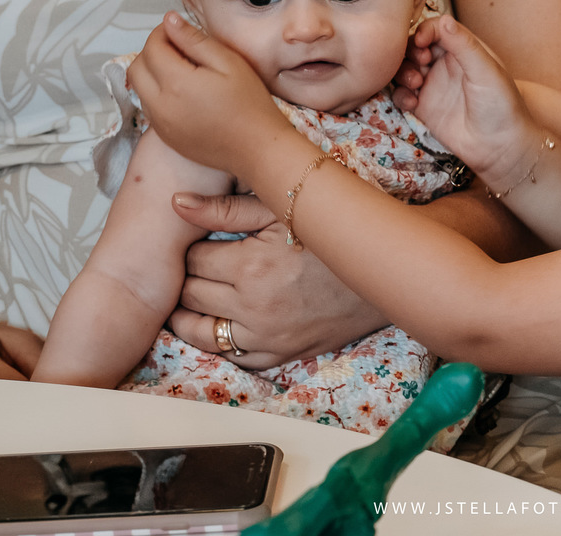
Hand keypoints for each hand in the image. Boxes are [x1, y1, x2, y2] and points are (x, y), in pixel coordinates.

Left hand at [128, 12, 291, 174]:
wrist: (257, 149)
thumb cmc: (250, 104)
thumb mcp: (229, 63)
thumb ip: (195, 40)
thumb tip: (169, 21)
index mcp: (176, 82)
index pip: (152, 47)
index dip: (162, 33)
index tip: (179, 31)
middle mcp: (159, 104)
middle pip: (137, 67)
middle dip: (152, 51)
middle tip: (178, 48)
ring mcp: (160, 124)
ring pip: (139, 88)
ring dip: (152, 73)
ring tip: (182, 71)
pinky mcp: (166, 137)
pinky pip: (149, 108)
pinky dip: (157, 94)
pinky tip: (184, 95)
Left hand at [168, 193, 390, 369]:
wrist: (384, 271)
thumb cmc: (333, 234)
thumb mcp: (283, 210)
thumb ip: (226, 207)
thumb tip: (177, 203)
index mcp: (251, 267)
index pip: (193, 262)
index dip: (192, 249)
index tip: (201, 243)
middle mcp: (254, 308)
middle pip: (192, 296)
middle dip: (189, 279)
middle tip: (198, 267)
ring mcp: (268, 337)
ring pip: (202, 333)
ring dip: (192, 315)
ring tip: (195, 298)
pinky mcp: (283, 354)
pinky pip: (234, 357)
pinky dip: (220, 342)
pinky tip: (221, 323)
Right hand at [393, 15, 539, 187]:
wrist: (501, 148)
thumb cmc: (502, 106)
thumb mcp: (486, 71)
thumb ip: (464, 45)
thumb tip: (444, 20)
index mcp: (464, 50)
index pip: (437, 29)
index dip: (425, 31)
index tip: (422, 43)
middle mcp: (446, 65)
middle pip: (415, 46)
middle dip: (410, 52)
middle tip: (419, 64)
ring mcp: (433, 86)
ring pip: (404, 69)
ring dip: (402, 72)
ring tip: (416, 84)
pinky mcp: (424, 108)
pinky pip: (402, 95)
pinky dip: (400, 96)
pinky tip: (412, 104)